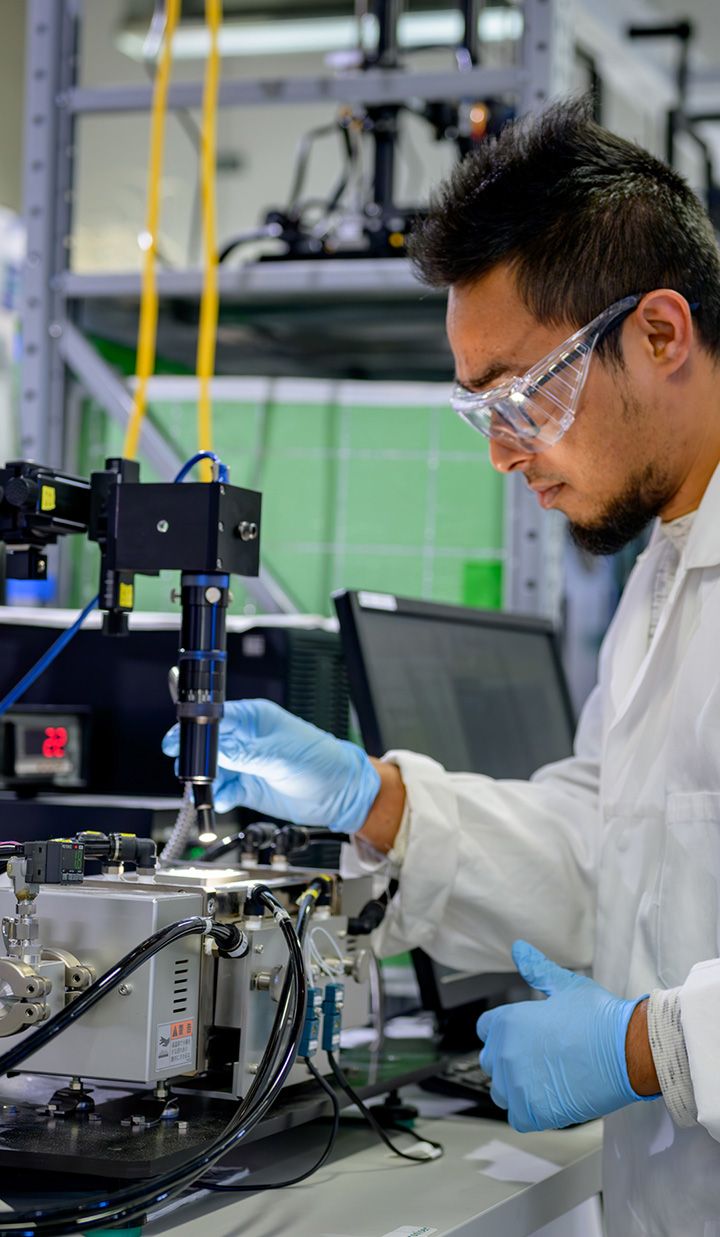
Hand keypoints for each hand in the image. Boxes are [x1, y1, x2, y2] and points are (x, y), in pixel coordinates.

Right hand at [162, 699, 380, 831]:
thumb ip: (246, 754)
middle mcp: (247, 738)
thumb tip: (216, 749)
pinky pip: (223, 790)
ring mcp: (246, 762)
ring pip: (212, 770)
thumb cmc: (322, 762)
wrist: (341, 794)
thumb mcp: (281, 756)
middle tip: (189, 773)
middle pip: (208, 744)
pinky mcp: (248, 785)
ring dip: (206, 782)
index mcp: (256, 718)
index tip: (177, 741)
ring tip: (208, 792)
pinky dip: (219, 797)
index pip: (217, 717)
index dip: (195, 728)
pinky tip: (224, 801)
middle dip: (196, 759)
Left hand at [476, 941, 649, 1131]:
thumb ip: (536, 969)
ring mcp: (517, 1085)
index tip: (523, 1038)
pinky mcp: (533, 1112)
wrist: (629, 1050)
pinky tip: (551, 1100)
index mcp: (508, 1022)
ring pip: (502, 1092)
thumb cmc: (600, 1019)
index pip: (485, 1029)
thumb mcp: (565, 985)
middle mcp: (505, 1053)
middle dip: (509, 1060)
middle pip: (491, 1062)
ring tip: (546, 1080)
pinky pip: (518, 1117)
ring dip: (517, 1089)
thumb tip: (519, 949)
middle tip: (540, 1060)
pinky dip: (531, 1113)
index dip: (505, 1032)